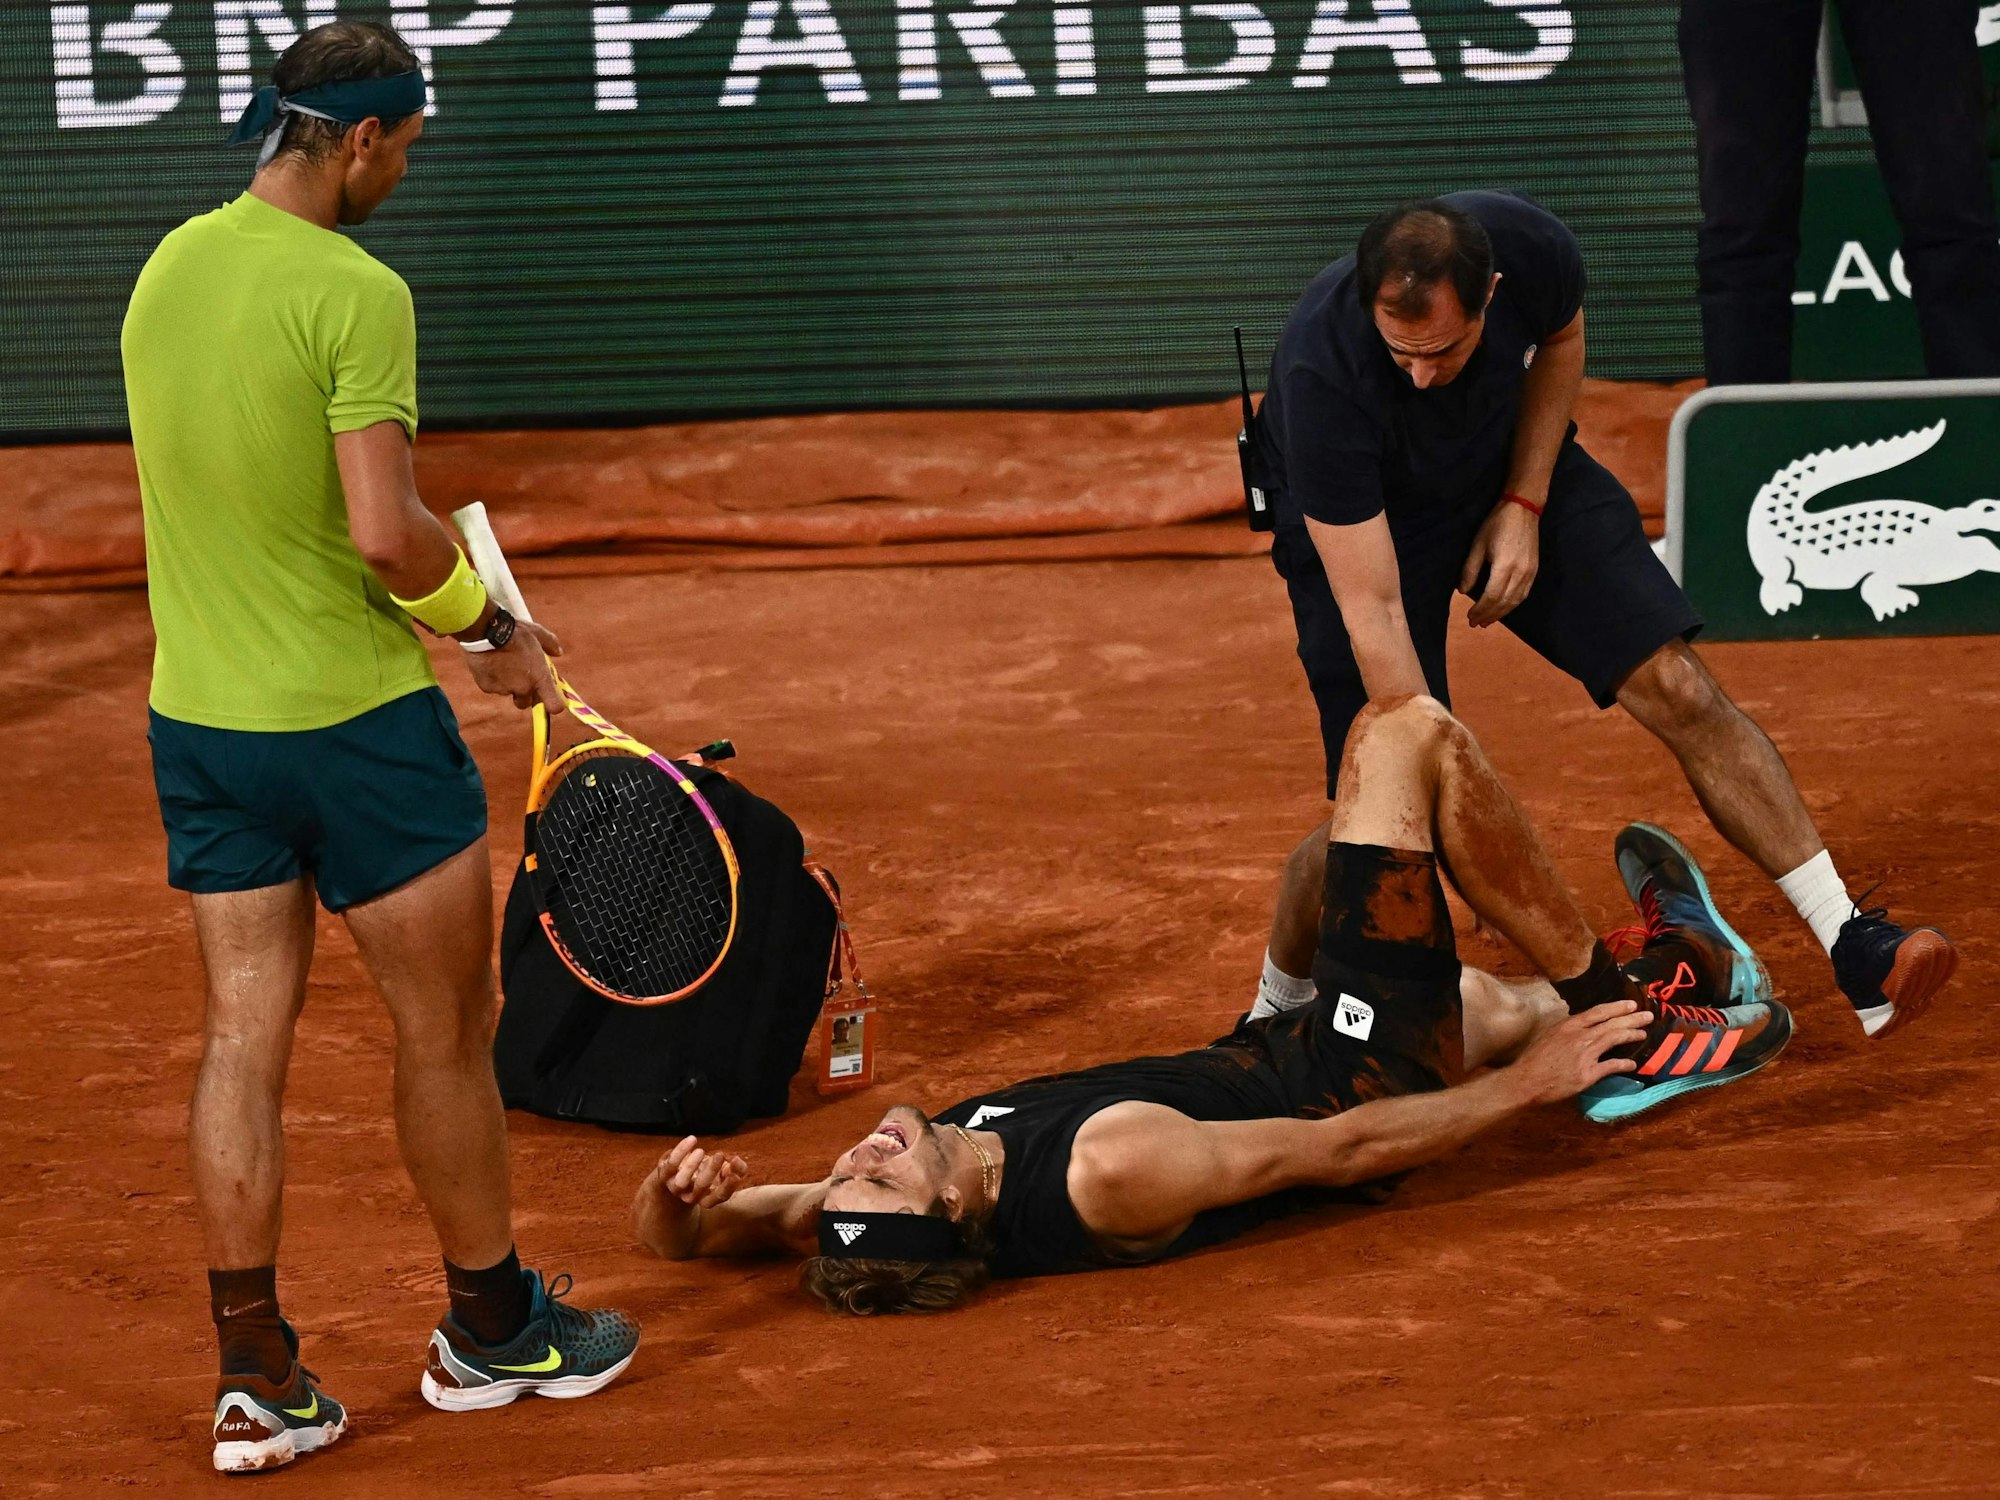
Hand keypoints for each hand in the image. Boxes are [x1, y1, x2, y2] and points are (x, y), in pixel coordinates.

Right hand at [462, 620, 565, 712]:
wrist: (485, 631)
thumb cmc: (514, 631)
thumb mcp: (537, 632)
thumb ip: (550, 644)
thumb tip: (558, 652)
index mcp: (540, 678)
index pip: (553, 705)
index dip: (553, 705)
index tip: (551, 702)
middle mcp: (523, 688)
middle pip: (526, 702)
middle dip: (524, 694)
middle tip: (520, 677)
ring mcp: (504, 689)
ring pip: (508, 693)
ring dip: (507, 684)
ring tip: (503, 664)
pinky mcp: (488, 687)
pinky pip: (492, 687)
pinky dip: (492, 679)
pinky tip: (490, 663)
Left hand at [652, 1135, 749, 1209]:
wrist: (674, 1176)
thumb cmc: (704, 1172)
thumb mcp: (723, 1171)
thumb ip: (736, 1169)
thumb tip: (738, 1162)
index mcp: (707, 1197)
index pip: (719, 1196)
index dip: (728, 1186)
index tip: (735, 1173)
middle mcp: (691, 1196)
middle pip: (701, 1187)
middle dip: (711, 1170)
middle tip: (720, 1154)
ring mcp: (676, 1187)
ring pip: (682, 1181)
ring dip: (692, 1165)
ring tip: (701, 1151)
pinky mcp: (664, 1174)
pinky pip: (671, 1164)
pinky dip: (681, 1151)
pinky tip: (692, 1139)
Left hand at [1459, 498, 1540, 626]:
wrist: (1523, 509)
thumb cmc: (1497, 524)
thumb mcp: (1478, 545)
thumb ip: (1470, 570)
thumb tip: (1463, 591)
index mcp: (1505, 565)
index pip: (1491, 596)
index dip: (1480, 609)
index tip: (1469, 616)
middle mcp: (1520, 572)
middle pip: (1504, 602)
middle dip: (1489, 615)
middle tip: (1475, 624)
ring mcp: (1530, 572)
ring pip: (1515, 601)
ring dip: (1501, 614)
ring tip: (1487, 622)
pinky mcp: (1535, 570)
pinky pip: (1524, 594)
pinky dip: (1513, 605)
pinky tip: (1504, 609)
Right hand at [1508, 1000, 1653, 1105]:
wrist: (1526, 1081)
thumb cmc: (1534, 1059)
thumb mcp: (1549, 1035)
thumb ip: (1567, 1030)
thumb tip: (1582, 1026)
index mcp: (1568, 1026)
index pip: (1598, 1012)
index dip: (1617, 1007)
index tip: (1631, 1004)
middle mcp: (1579, 1037)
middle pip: (1611, 1024)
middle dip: (1632, 1018)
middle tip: (1648, 1015)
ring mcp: (1585, 1055)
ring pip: (1614, 1039)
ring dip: (1632, 1035)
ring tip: (1643, 1033)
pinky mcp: (1588, 1074)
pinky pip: (1611, 1066)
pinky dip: (1624, 1064)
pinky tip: (1632, 1064)